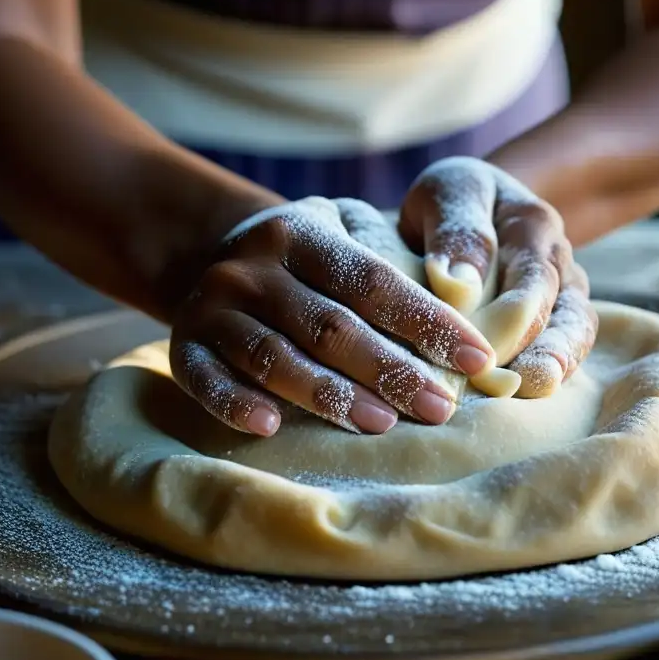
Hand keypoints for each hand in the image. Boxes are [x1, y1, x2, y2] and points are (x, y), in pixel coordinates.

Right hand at [169, 197, 496, 436]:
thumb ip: (392, 263)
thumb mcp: (343, 235)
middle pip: (328, 325)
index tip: (476, 358)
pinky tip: (271, 428)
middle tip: (440, 408)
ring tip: (382, 424)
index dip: (426, 321)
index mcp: (302, 231)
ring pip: (274, 357)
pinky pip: (205, 380)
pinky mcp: (182, 345)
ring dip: (328, 395)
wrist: (211, 253)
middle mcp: (253, 266)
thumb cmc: (307, 261)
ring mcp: (213, 305)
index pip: (372, 281)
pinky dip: (234, 404)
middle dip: (390, 369)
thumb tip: (472, 314)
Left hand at [398, 156, 597, 396]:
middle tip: (524, 384)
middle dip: (543, 349)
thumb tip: (458, 284)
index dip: (513, 315)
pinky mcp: (556, 321)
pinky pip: (564, 348)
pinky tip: (527, 399)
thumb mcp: (448, 193)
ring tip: (535, 390)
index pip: (533, 275)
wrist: (472, 207)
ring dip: (555, 364)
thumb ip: (456, 232)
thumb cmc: (452, 202)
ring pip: (574, 332)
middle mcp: (557, 260)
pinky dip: (550, 372)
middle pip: (561, 309)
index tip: (485, 348)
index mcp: (533, 225)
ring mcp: (562, 293)